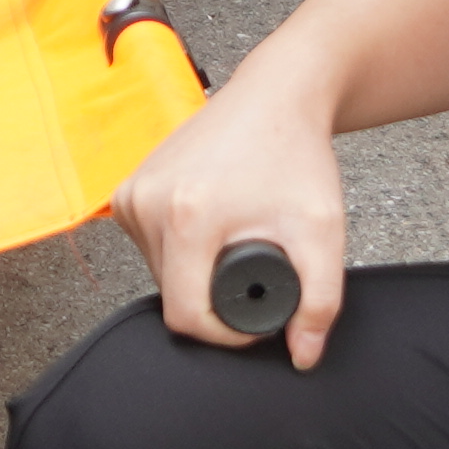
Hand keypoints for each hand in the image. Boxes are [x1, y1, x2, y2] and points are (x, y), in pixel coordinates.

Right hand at [111, 68, 349, 361]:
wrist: (276, 93)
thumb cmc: (296, 153)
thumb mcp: (322, 230)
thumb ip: (320, 301)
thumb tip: (303, 354)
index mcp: (187, 215)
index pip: (187, 315)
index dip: (225, 333)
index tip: (255, 316)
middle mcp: (148, 202)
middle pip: (172, 295)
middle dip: (213, 297)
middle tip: (254, 263)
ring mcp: (131, 193)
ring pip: (158, 272)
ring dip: (195, 273)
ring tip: (233, 238)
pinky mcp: (126, 189)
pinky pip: (147, 245)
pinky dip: (178, 249)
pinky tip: (209, 224)